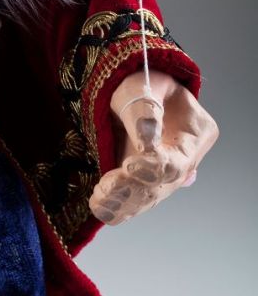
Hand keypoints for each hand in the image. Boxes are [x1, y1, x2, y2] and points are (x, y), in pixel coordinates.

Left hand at [89, 69, 218, 224]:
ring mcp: (165, 178)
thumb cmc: (139, 85)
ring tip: (98, 197)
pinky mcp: (144, 187)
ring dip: (121, 204)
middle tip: (106, 186)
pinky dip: (115, 209)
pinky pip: (133, 205)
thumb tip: (147, 142)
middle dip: (132, 190)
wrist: (129, 97)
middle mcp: (186, 162)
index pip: (179, 162)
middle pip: (162, 187)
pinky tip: (98, 204)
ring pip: (146, 201)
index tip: (128, 165)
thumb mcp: (141, 87)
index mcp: (197, 134)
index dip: (154, 169)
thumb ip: (145, 111)